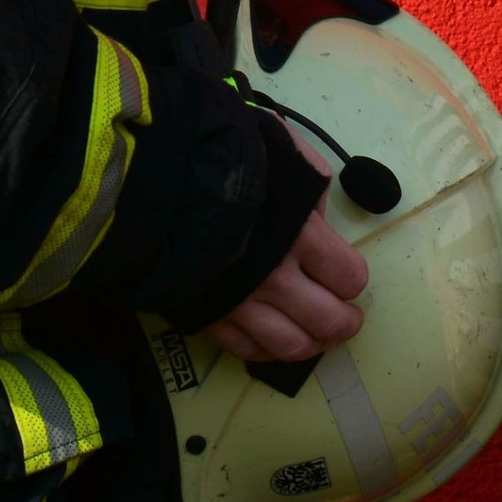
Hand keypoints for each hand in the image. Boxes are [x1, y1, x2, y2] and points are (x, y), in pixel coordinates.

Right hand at [206, 119, 368, 361]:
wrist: (148, 178)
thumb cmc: (220, 156)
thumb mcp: (280, 150)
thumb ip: (311, 180)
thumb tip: (322, 212)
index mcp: (300, 235)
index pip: (349, 278)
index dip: (353, 280)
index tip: (348, 277)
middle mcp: (274, 277)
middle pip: (328, 321)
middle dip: (345, 322)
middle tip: (347, 317)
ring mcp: (239, 303)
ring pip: (290, 347)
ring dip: (312, 344)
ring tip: (316, 334)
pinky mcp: (207, 316)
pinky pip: (246, 350)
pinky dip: (267, 351)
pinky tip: (274, 337)